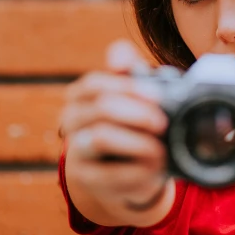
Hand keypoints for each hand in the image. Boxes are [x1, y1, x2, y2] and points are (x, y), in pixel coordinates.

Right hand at [60, 39, 169, 210]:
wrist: (130, 172)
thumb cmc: (134, 126)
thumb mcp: (135, 98)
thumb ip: (128, 70)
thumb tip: (117, 56)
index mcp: (81, 96)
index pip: (95, 84)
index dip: (128, 88)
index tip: (158, 96)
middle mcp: (72, 120)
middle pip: (100, 108)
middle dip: (138, 114)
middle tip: (162, 123)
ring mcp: (76, 150)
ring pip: (101, 137)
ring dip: (138, 141)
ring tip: (161, 148)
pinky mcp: (86, 179)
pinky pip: (111, 172)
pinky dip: (139, 169)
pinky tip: (155, 167)